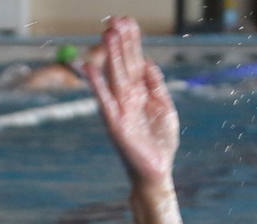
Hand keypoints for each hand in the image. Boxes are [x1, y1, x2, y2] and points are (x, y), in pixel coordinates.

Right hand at [84, 17, 178, 189]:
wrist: (157, 172)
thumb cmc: (161, 143)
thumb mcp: (165, 108)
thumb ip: (156, 85)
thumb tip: (148, 61)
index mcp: (141, 92)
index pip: (135, 61)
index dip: (132, 41)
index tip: (128, 21)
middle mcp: (128, 97)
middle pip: (124, 64)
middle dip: (120, 42)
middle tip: (115, 19)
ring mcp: (120, 109)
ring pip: (115, 76)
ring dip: (111, 55)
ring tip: (107, 33)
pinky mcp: (115, 124)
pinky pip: (105, 100)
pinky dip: (97, 85)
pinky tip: (91, 68)